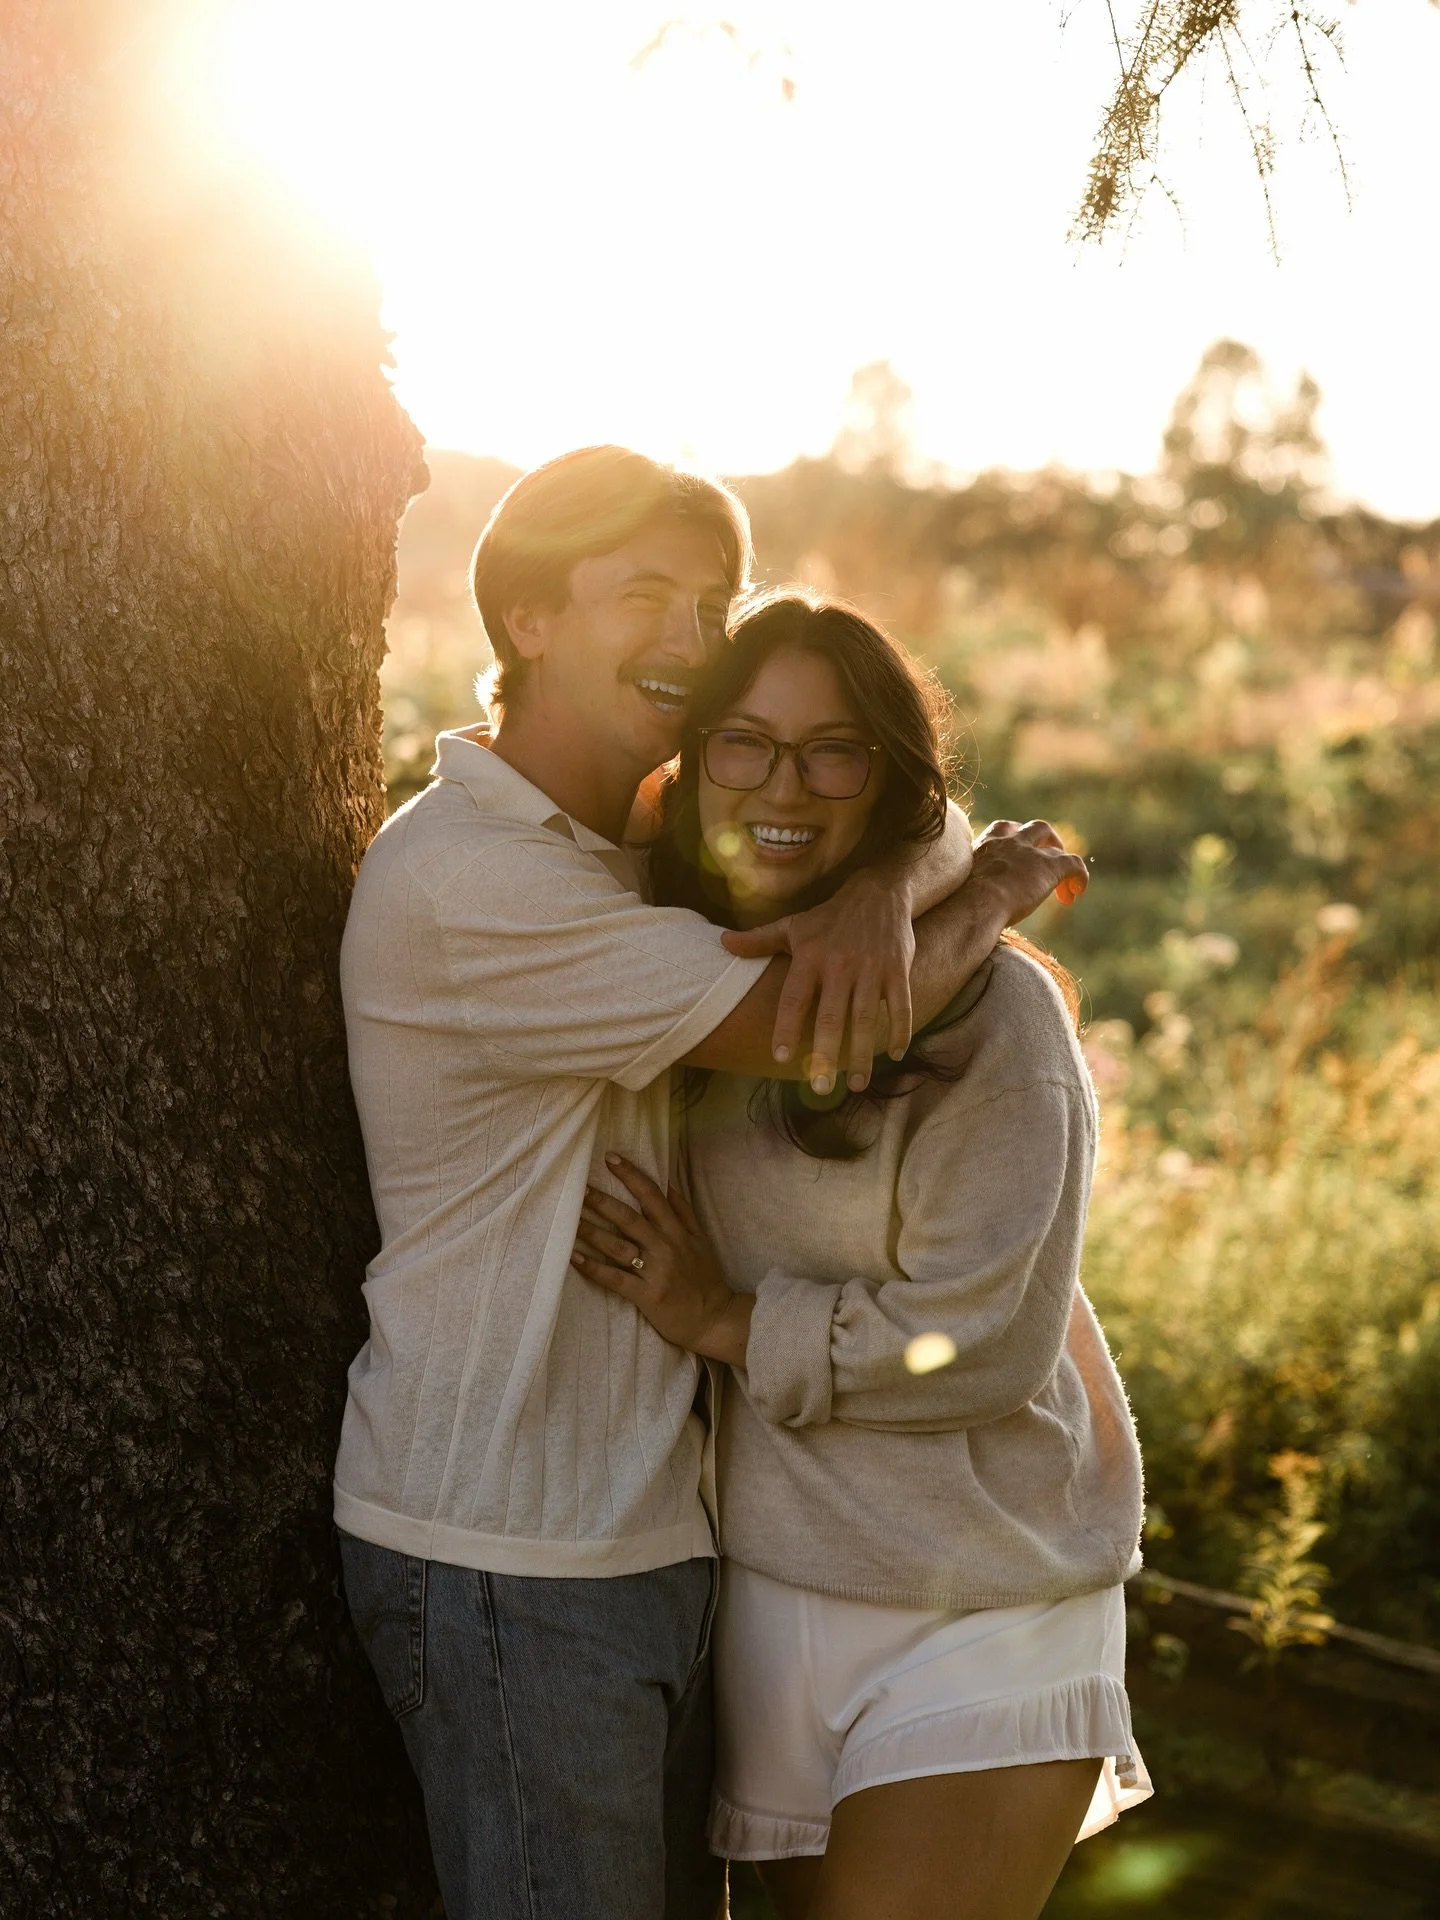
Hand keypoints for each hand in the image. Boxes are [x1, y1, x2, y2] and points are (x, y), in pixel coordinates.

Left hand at [570, 1155, 753, 1366]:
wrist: (715, 1318)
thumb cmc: (705, 1278)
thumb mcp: (700, 1239)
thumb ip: (684, 1210)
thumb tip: (668, 1180)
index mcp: (677, 1231)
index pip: (652, 1195)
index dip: (631, 1175)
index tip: (610, 1158)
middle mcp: (665, 1247)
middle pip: (629, 1218)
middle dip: (602, 1202)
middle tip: (579, 1188)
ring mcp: (655, 1271)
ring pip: (618, 1246)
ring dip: (592, 1232)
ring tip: (570, 1219)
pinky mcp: (647, 1296)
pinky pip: (615, 1279)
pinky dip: (594, 1268)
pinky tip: (574, 1258)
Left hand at [719, 873, 914, 1092]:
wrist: (879, 893)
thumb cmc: (829, 917)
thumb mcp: (793, 925)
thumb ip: (759, 939)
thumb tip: (722, 942)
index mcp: (811, 957)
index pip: (794, 998)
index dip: (786, 1028)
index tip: (781, 1057)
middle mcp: (840, 965)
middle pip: (831, 1017)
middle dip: (825, 1054)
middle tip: (819, 1088)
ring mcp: (871, 969)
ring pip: (866, 1019)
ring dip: (862, 1054)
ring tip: (856, 1085)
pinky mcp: (898, 971)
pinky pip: (901, 1006)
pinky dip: (900, 1030)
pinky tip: (895, 1055)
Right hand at [971, 819, 1088, 921]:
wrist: (975, 905)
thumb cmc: (962, 906)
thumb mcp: (961, 890)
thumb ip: (969, 889)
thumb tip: (965, 911)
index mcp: (985, 846)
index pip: (1003, 830)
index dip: (1015, 842)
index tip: (1015, 863)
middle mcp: (1009, 842)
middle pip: (1034, 828)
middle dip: (1045, 842)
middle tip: (1047, 861)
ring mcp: (1030, 852)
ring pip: (1054, 842)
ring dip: (1061, 856)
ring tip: (1064, 879)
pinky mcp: (1050, 867)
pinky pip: (1073, 864)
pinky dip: (1079, 876)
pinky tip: (1076, 892)